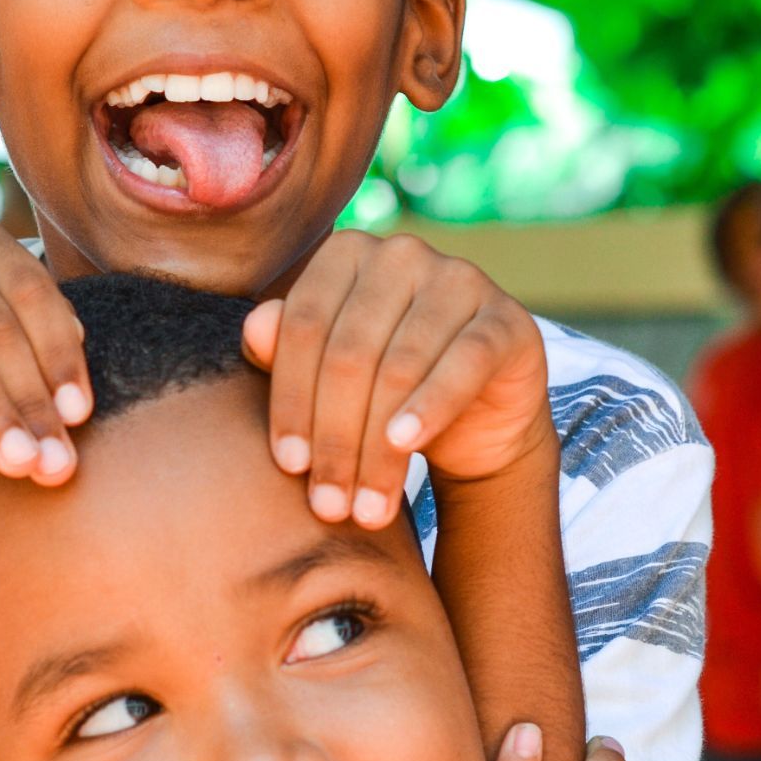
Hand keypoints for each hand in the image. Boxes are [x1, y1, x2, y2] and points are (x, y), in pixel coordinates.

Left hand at [242, 230, 551, 528]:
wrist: (472, 415)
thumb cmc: (380, 390)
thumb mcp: (325, 375)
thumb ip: (284, 351)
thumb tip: (255, 328)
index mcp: (346, 253)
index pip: (305, 327)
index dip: (292, 401)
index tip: (289, 466)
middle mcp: (401, 254)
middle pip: (351, 354)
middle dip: (336, 439)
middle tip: (328, 504)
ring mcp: (459, 279)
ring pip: (401, 368)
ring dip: (378, 449)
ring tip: (364, 507)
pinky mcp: (505, 319)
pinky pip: (463, 364)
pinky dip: (431, 407)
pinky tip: (405, 444)